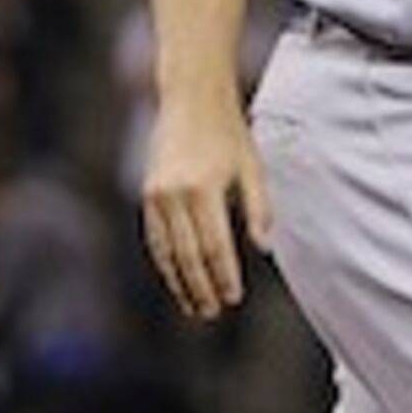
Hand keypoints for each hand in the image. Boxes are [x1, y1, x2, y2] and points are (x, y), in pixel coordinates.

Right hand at [141, 92, 271, 319]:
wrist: (190, 101)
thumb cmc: (229, 134)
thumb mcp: (252, 168)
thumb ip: (259, 208)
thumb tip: (264, 248)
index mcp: (204, 190)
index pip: (215, 247)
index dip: (224, 276)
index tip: (234, 297)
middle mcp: (175, 195)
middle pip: (188, 256)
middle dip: (202, 287)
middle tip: (214, 311)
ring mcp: (156, 196)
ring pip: (167, 252)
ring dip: (180, 282)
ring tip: (195, 306)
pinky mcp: (147, 195)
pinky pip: (155, 238)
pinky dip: (165, 263)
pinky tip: (177, 280)